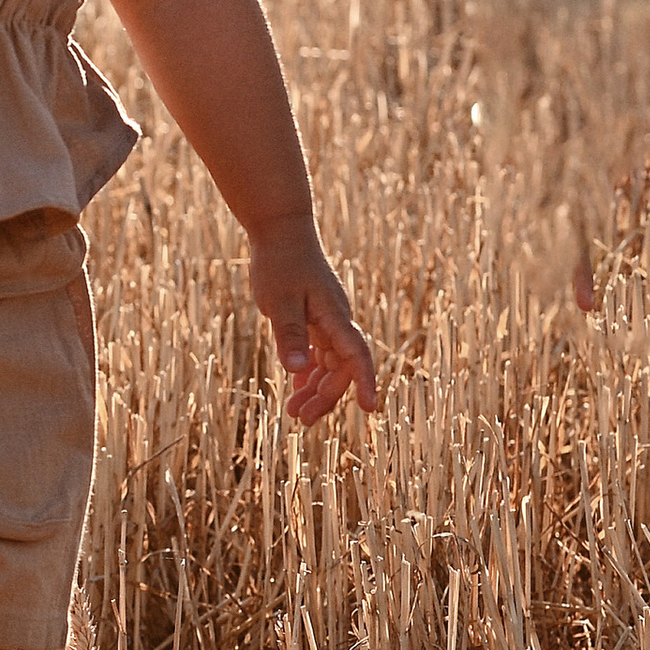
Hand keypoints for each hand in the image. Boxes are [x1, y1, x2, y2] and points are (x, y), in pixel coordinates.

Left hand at [249, 212, 378, 427]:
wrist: (280, 229)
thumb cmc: (279, 262)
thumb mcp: (279, 301)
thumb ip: (289, 335)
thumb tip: (299, 371)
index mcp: (334, 316)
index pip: (357, 356)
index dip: (365, 383)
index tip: (370, 409)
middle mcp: (336, 320)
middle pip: (341, 367)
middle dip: (326, 396)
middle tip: (302, 421)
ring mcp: (326, 318)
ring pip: (329, 363)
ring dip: (315, 388)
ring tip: (294, 413)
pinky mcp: (314, 316)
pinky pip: (318, 351)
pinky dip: (309, 371)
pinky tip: (297, 388)